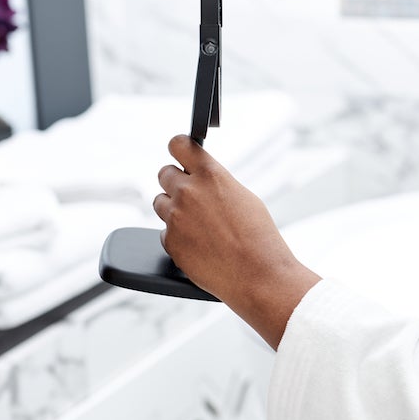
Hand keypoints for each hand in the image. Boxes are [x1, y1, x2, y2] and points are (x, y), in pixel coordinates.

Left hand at [153, 135, 318, 347]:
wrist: (258, 274)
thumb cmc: (259, 237)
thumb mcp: (243, 197)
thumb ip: (216, 184)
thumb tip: (201, 181)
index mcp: (211, 175)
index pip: (179, 144)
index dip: (178, 148)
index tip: (180, 152)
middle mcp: (188, 192)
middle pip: (163, 173)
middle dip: (175, 181)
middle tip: (190, 194)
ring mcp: (176, 217)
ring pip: (159, 202)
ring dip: (173, 209)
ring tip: (197, 224)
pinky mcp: (170, 242)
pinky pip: (165, 232)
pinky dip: (178, 236)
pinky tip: (199, 245)